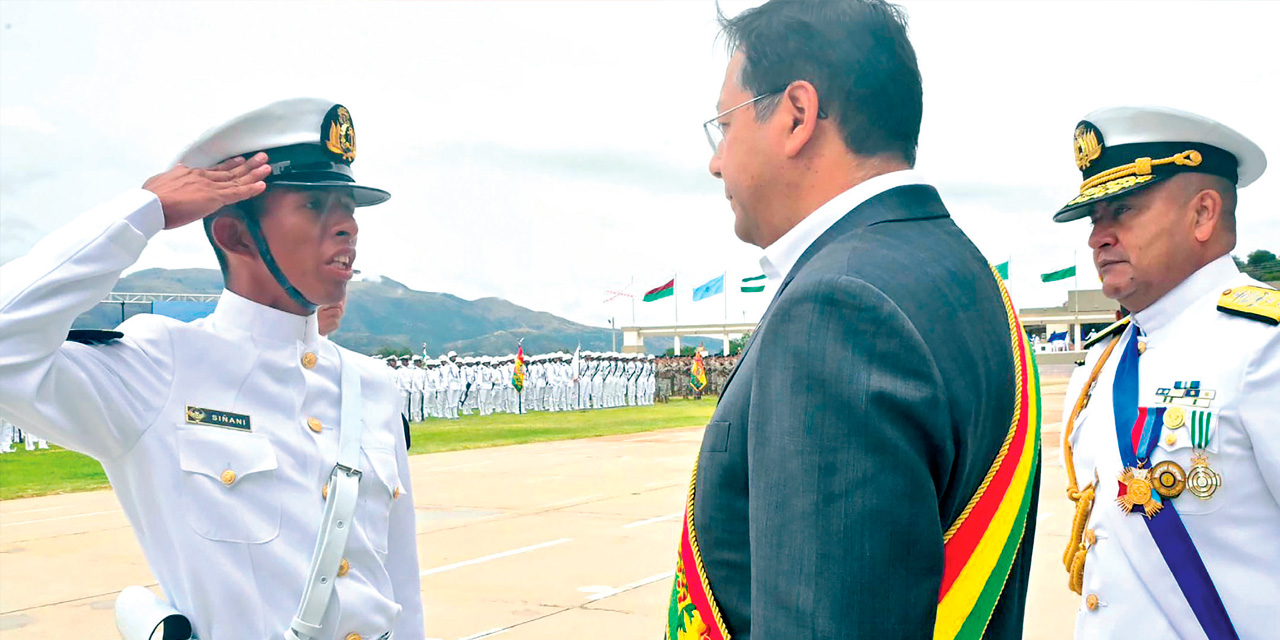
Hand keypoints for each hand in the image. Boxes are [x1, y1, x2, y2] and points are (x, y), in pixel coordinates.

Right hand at [142, 152, 272, 229]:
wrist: (150, 204)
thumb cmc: (152, 196)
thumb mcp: (162, 180)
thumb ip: (174, 175)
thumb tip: (180, 168)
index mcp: (191, 174)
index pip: (216, 170)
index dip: (230, 166)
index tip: (240, 161)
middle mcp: (204, 177)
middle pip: (230, 171)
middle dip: (247, 165)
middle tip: (261, 158)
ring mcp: (210, 186)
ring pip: (237, 180)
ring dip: (254, 173)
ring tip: (267, 166)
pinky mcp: (214, 197)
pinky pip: (237, 193)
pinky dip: (251, 189)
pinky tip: (262, 185)